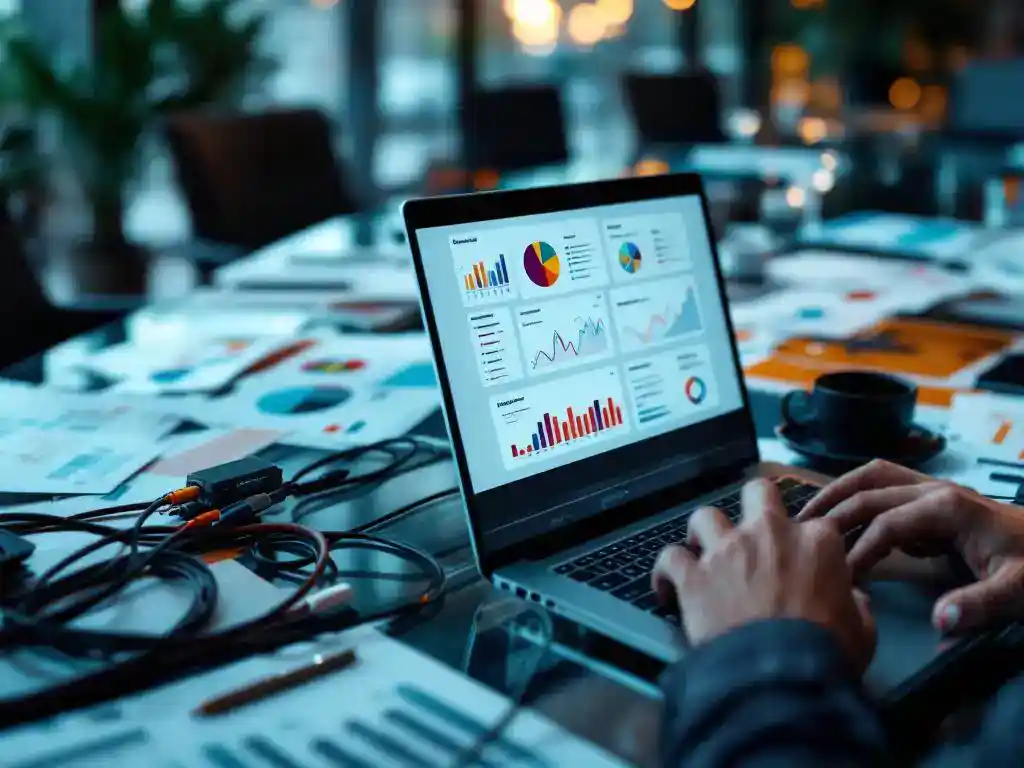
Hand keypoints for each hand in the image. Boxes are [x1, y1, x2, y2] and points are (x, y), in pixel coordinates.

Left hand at [652, 479, 875, 671]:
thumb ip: (856, 605)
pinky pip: (669, 557)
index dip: (806, 544)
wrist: (780, 678)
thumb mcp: (863, 630)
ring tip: (701, 551)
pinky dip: (664, 571)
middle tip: (749, 532)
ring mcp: (727, 551)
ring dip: (702, 533)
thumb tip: (853, 599)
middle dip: (753, 506)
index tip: (802, 562)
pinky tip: (666, 587)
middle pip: (757, 493)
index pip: (815, 525)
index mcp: (817, 542)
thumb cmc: (826, 654)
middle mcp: (769, 534)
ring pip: (704, 516)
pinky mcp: (693, 575)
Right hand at [799, 459, 1023, 632]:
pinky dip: (858, 493)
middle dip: (833, 511)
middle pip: (869, 490)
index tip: (842, 576)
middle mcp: (935, 489)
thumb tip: (940, 621)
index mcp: (948, 508)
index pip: (886, 523)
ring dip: (839, 490)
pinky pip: (885, 484)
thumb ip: (979, 604)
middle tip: (801, 534)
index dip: (859, 549)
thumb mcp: (1017, 589)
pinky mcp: (934, 495)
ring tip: (810, 511)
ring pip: (873, 475)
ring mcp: (934, 488)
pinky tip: (845, 515)